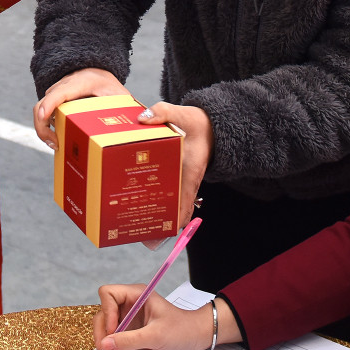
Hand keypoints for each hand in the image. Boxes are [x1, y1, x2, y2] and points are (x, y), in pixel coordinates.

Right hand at [32, 67, 125, 144]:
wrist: (97, 72)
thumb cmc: (109, 86)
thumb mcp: (119, 95)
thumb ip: (127, 107)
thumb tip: (142, 121)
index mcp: (81, 82)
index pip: (60, 93)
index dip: (49, 105)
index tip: (43, 118)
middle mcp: (64, 84)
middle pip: (44, 103)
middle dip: (43, 126)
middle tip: (55, 144)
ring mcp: (56, 90)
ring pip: (41, 108)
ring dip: (44, 128)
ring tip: (57, 144)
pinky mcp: (53, 98)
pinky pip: (44, 111)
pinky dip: (46, 125)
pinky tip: (57, 138)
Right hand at [91, 285, 240, 349]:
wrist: (198, 339)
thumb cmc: (183, 330)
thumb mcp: (156, 335)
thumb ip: (129, 340)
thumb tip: (104, 345)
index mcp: (135, 295)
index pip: (107, 294)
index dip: (106, 313)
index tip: (112, 332)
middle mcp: (129, 306)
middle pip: (102, 318)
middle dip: (105, 340)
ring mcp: (129, 321)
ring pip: (108, 336)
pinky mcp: (130, 335)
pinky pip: (116, 346)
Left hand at [139, 101, 211, 230]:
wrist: (210, 124)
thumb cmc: (197, 121)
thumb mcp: (181, 113)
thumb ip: (162, 113)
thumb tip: (143, 118)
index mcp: (190, 171)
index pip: (185, 202)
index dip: (176, 220)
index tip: (164, 233)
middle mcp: (187, 181)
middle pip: (176, 211)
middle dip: (161, 224)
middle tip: (142, 236)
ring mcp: (182, 181)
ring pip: (173, 206)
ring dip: (159, 217)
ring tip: (138, 229)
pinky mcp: (177, 178)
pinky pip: (169, 196)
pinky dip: (159, 204)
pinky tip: (141, 207)